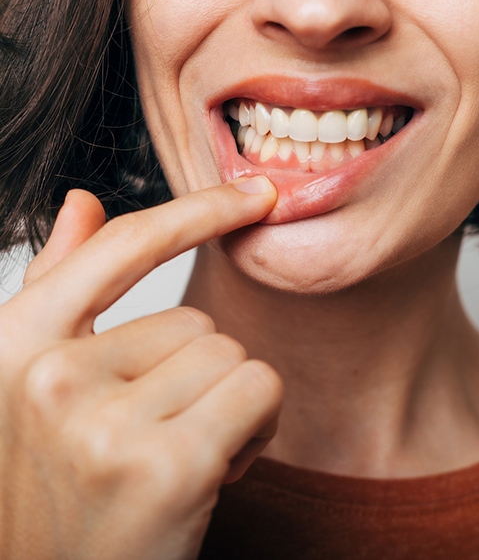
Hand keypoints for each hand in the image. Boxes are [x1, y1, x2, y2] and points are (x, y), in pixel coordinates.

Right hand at [0, 178, 282, 559]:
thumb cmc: (74, 482)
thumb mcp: (48, 382)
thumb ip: (61, 286)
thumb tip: (80, 202)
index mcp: (17, 346)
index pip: (121, 248)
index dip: (195, 212)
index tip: (252, 193)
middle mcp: (50, 378)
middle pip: (196, 319)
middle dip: (199, 375)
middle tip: (162, 434)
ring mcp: (105, 424)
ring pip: (231, 355)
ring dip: (227, 402)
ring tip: (181, 454)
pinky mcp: (169, 465)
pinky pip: (259, 390)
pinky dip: (257, 426)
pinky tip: (212, 473)